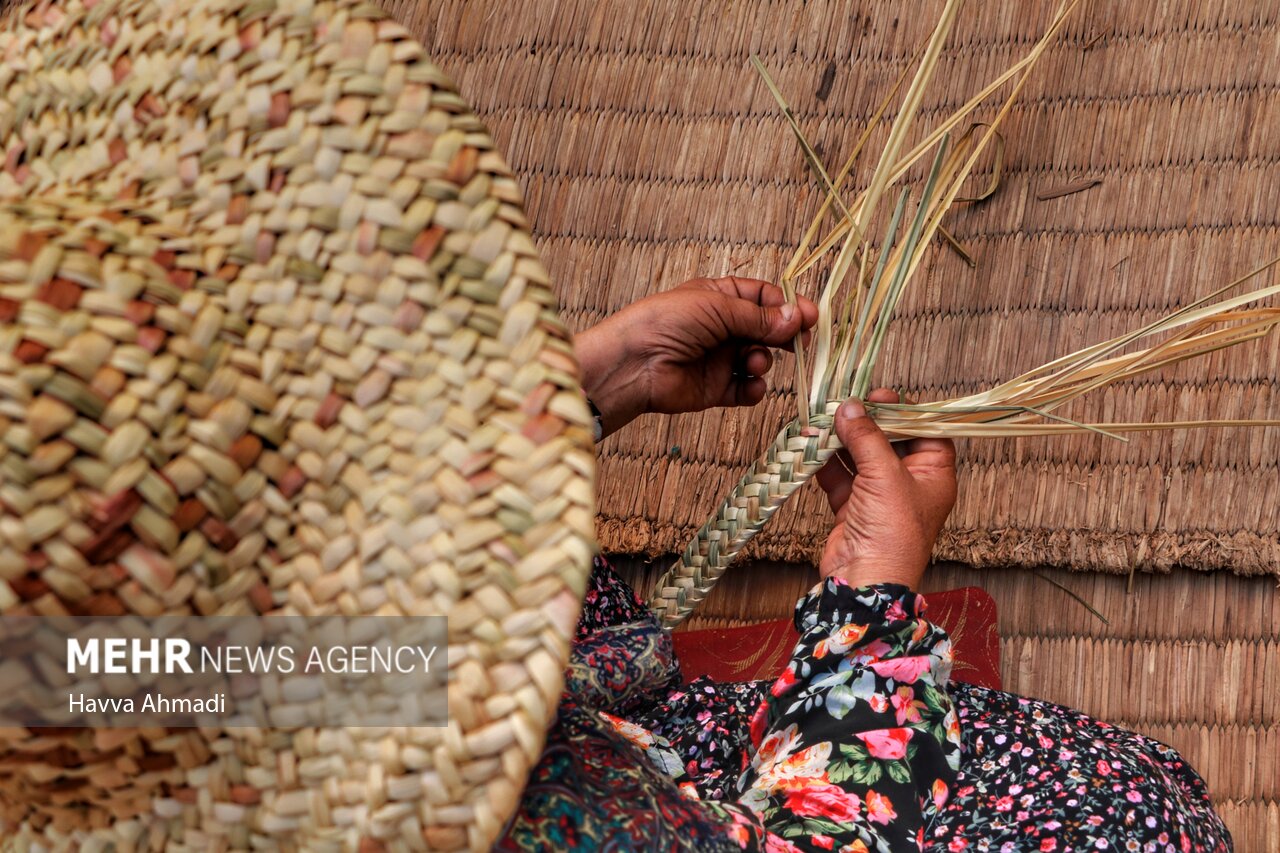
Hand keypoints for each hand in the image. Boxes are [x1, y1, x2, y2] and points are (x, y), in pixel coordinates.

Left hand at [573, 277, 817, 436]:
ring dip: (763, 361)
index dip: (787, 307)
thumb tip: (797, 318)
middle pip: (766, 329)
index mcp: (719, 298)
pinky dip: (753, 388)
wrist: (635, 364)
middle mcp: (721, 327)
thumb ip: (759, 317)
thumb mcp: (717, 308)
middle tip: (799, 342)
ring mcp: (719, 358)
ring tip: (753, 362)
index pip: (763, 298)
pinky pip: (746, 389)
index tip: (809, 316)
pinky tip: (751, 384)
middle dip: (784, 336)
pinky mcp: (716, 388)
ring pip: (759, 359)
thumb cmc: (667, 322)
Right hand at [814, 389, 956, 589]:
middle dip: (866, 422)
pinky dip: (826, 462)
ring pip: (860, 457)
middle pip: (889, 441)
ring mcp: (879, 497)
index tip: (880, 396)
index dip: (904, 411)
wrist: (865, 582)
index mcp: (933, 476)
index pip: (925, 431)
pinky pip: (840, 477)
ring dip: (841, 440)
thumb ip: (866, 437)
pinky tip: (812, 444)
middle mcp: (909, 485)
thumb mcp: (885, 475)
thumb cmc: (892, 534)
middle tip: (846, 403)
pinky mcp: (853, 509)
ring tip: (823, 419)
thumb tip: (851, 407)